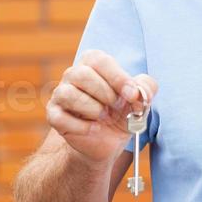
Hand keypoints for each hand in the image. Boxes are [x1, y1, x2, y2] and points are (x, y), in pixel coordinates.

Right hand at [46, 49, 157, 163]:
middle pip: (82, 74)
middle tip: (118, 107)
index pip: (99, 60)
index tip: (132, 95)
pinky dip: (81, 126)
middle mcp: (73, 75)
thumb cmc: (122, 113)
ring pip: (68, 94)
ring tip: (105, 117)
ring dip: (93, 108)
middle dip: (105, 93)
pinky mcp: (54, 115)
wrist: (108, 141)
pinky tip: (95, 129)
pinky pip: (60, 117)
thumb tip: (138, 92)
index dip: (117, 77)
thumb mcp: (140, 99)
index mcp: (93, 64)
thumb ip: (146, 87)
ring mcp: (60, 95)